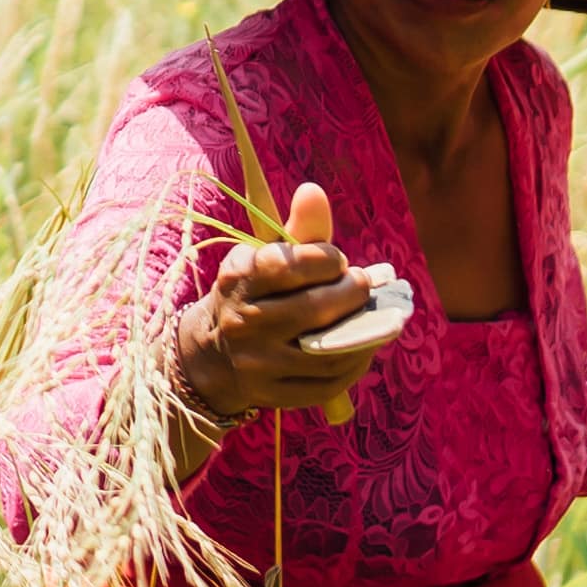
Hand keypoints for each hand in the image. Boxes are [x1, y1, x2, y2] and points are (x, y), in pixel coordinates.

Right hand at [170, 182, 381, 428]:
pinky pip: (328, 383)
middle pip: (313, 309)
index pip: (288, 265)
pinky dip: (356, 362)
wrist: (214, 356)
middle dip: (352, 292)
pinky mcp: (275, 396)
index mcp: (238, 281)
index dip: (325, 259)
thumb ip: (298, 229)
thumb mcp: (264, 259)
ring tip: (373, 315)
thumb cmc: (254, 295)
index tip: (336, 260)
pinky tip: (364, 345)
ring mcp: (258, 364)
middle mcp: (243, 323)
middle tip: (363, 285)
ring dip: (363, 329)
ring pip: (326, 350)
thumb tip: (314, 190)